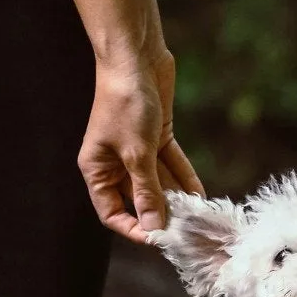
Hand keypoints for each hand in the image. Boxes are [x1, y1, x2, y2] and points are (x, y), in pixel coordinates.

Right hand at [78, 46, 203, 243]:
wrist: (135, 56)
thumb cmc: (125, 102)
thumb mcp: (137, 153)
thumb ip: (147, 191)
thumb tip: (154, 226)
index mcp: (96, 169)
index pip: (112, 212)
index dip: (134, 228)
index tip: (158, 240)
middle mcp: (114, 162)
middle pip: (137, 199)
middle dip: (160, 214)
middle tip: (185, 231)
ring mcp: (136, 150)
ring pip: (156, 183)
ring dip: (175, 197)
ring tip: (196, 216)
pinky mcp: (155, 136)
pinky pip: (169, 165)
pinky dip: (183, 178)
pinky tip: (199, 194)